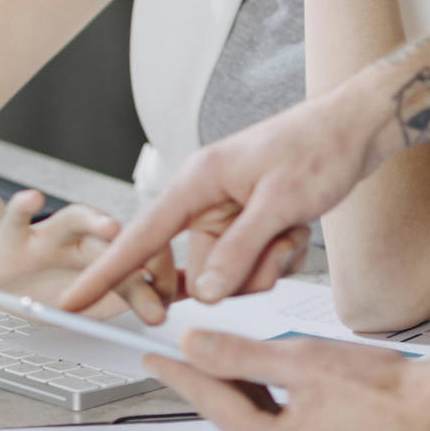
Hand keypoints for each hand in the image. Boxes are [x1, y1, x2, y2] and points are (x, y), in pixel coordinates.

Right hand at [0, 190, 176, 322]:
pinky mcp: (10, 236)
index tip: (170, 307)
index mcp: (99, 258)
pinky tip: (32, 198)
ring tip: (111, 227)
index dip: (158, 282)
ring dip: (94, 220)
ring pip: (74, 220)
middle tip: (156, 284)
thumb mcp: (80, 301)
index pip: (138, 263)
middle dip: (135, 267)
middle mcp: (78, 241)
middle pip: (114, 246)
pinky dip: (22, 207)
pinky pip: (15, 218)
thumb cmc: (37, 283)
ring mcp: (46, 236)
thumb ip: (118, 298)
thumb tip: (166, 305)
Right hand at [61, 81, 390, 311]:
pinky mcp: (250, 223)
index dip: (107, 270)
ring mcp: (230, 213)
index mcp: (198, 181)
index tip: (73, 300)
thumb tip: (202, 293)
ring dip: (266, 265)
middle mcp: (207, 199)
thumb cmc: (318, 149)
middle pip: (197, 270)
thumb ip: (238, 252)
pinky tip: (298, 231)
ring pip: (228, 275)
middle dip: (239, 272)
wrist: (356, 130)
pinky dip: (279, 257)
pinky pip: (252, 266)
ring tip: (292, 230)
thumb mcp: (278, 205)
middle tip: (274, 246)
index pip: (142, 234)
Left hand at [145, 331, 429, 430]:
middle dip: (220, 382)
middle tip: (197, 352)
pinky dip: (282, 411)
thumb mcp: (303, 361)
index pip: (212, 403)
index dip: (181, 374)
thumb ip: (243, 355)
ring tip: (253, 363)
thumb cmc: (388, 395)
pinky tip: (288, 389)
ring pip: (264, 428)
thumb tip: (199, 346)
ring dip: (255, 396)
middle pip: (237, 418)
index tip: (156, 361)